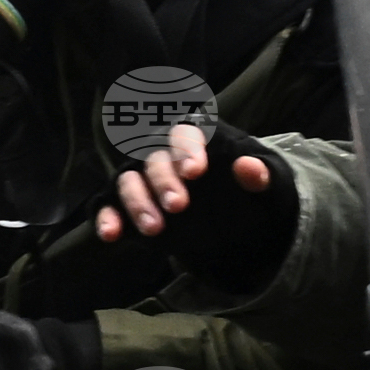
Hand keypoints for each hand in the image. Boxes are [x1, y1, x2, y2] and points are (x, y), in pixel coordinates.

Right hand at [95, 120, 297, 290]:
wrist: (231, 222)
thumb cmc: (243, 194)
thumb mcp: (261, 187)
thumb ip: (258, 176)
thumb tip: (250, 168)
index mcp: (193, 142)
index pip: (184, 135)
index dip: (187, 151)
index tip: (195, 172)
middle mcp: (162, 156)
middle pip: (154, 160)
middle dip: (163, 182)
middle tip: (178, 206)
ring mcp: (143, 182)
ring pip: (129, 182)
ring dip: (137, 203)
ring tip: (154, 228)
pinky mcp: (129, 207)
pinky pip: (109, 207)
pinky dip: (108, 218)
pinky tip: (111, 234)